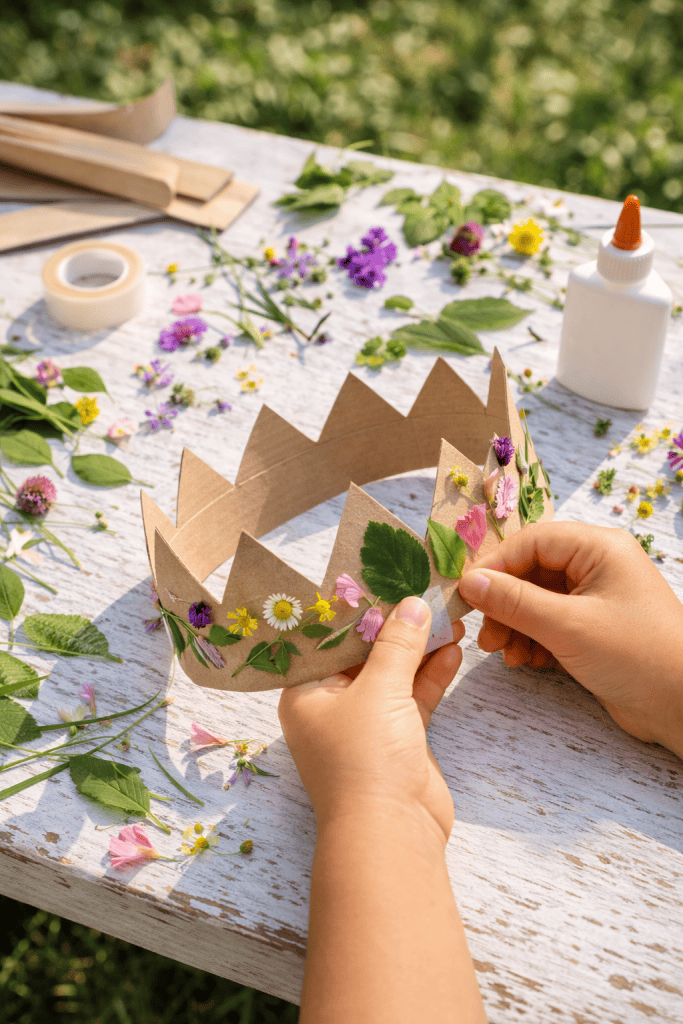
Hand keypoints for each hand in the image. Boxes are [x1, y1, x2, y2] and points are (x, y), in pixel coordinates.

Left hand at [278, 596, 464, 843]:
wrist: (392, 832)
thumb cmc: (365, 760)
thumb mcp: (379, 691)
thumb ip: (397, 644)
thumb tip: (413, 602)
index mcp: (305, 692)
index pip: (329, 639)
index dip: (358, 609)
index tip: (384, 578)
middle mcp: (331, 705)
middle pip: (365, 653)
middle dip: (396, 625)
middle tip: (424, 591)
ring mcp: (366, 723)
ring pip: (393, 673)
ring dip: (419, 647)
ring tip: (448, 614)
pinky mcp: (399, 737)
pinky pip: (413, 695)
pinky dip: (432, 674)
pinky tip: (453, 648)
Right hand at [458, 521, 682, 755]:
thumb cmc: (636, 656)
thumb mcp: (568, 626)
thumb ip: (514, 601)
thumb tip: (469, 582)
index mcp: (598, 548)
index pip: (531, 541)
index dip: (495, 565)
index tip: (467, 594)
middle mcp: (596, 566)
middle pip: (530, 571)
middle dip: (504, 604)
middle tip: (486, 637)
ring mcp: (595, 598)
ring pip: (535, 600)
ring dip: (514, 626)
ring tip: (506, 654)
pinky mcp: (593, 628)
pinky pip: (548, 622)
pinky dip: (531, 640)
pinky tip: (527, 661)